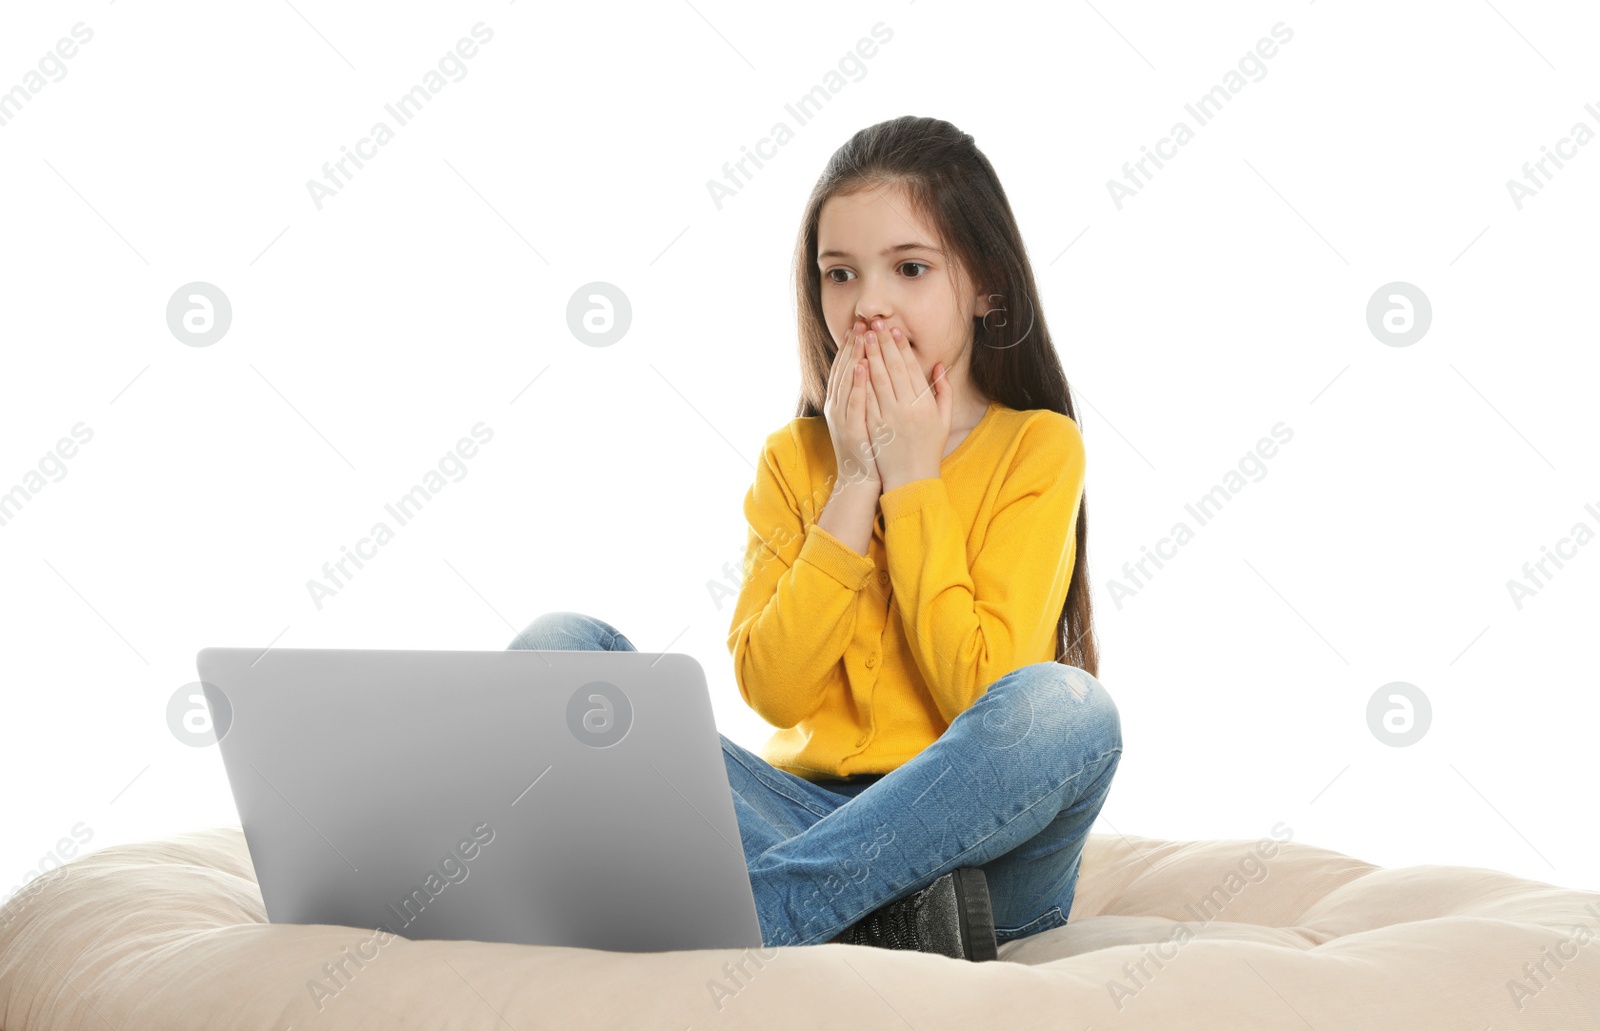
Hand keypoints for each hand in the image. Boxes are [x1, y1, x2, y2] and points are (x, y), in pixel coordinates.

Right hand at [823, 319, 888, 493]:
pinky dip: (857, 382)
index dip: (851, 347)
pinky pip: (854, 401)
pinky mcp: (850, 428)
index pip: (845, 368)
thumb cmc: (868, 447)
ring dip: (854, 356)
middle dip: (853, 345)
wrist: (861, 477)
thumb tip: (871, 369)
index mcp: (840, 402)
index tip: (860, 327)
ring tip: (862, 336)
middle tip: (861, 323)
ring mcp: (841, 417)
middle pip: (844, 369)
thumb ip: (865, 394)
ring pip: (847, 380)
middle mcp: (836, 406)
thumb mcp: (863, 417)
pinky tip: (863, 366)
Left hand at [860, 319, 952, 491]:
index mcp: (924, 404)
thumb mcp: (944, 420)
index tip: (894, 330)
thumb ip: (944, 391)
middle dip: (883, 344)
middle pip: (891, 368)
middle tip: (875, 324)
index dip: (901, 348)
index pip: (910, 368)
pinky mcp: (873, 426)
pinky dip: (860, 379)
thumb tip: (939, 366)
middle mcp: (906, 408)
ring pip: (876, 380)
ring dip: (869, 355)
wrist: (911, 478)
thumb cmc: (929, 448)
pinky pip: (865, 398)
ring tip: (864, 337)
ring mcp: (888, 417)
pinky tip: (856, 363)